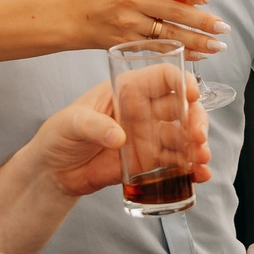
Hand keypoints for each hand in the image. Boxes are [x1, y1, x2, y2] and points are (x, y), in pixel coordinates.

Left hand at [36, 78, 214, 197]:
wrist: (54, 172)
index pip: (162, 77)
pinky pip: (176, 163)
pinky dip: (191, 169)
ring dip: (197, 146)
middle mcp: (144, 111)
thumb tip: (119, 137)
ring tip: (200, 160)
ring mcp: (149, 137)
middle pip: (182, 107)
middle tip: (198, 137)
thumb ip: (93, 126)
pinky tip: (199, 176)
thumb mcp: (70, 123)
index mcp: (128, 90)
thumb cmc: (59, 135)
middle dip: (197, 119)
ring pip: (184, 137)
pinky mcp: (149, 163)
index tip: (193, 95)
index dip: (182, 81)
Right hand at [75, 0, 226, 55]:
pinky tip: (198, 55)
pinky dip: (182, 52)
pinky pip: (161, 49)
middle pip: (176, 11)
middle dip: (204, 21)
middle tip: (223, 28)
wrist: (81, 19)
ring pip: (171, 34)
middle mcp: (133, 0)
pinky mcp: (128, 44)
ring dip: (198, 41)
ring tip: (217, 46)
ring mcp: (130, 24)